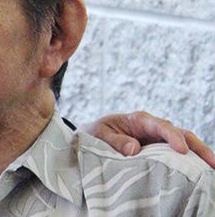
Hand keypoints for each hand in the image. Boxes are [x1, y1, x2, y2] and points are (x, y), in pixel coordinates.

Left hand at [83, 111, 214, 167]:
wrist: (93, 137)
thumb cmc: (96, 133)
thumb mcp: (99, 135)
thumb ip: (115, 141)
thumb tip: (134, 149)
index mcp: (139, 120)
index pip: (161, 126)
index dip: (173, 137)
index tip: (181, 151)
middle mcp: (153, 127)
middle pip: (181, 133)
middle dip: (197, 147)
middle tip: (212, 163)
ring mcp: (158, 139)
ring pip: (184, 144)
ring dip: (198, 155)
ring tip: (211, 170)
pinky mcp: (159, 150)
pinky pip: (176, 156)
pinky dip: (188, 163)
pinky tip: (197, 174)